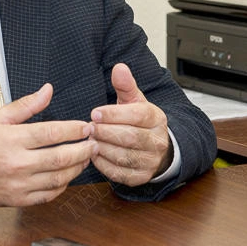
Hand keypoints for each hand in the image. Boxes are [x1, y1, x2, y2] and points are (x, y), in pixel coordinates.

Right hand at [0, 83, 95, 206]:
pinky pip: (49, 194)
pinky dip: (63, 185)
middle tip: (94, 142)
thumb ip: (26, 105)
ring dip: (77, 167)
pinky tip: (69, 174)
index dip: (73, 130)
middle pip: (60, 158)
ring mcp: (18, 185)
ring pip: (58, 178)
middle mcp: (16, 164)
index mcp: (11, 140)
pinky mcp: (19, 200)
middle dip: (82, 150)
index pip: (51, 133)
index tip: (86, 126)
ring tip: (87, 157)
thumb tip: (48, 90)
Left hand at [89, 63, 171, 186]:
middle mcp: (158, 141)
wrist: (154, 147)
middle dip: (106, 132)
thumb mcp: (134, 100)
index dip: (114, 114)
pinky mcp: (141, 177)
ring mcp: (151, 161)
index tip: (95, 113)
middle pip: (130, 137)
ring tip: (90, 140)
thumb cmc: (139, 121)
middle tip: (89, 127)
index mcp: (157, 119)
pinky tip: (94, 155)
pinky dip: (103, 165)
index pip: (138, 116)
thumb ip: (125, 85)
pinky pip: (120, 174)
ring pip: (124, 156)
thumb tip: (119, 67)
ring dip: (103, 148)